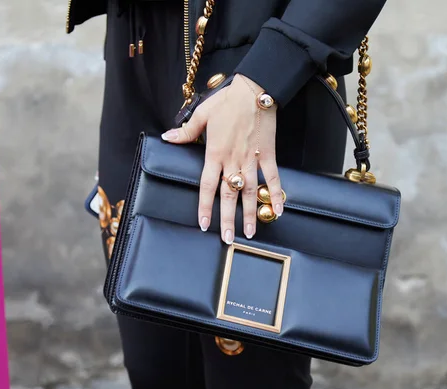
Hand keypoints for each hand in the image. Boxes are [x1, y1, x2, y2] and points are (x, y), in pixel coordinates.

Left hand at [161, 74, 282, 243]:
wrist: (255, 91)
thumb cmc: (227, 101)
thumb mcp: (202, 114)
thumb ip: (186, 132)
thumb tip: (168, 138)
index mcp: (215, 153)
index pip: (207, 186)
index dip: (205, 207)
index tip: (204, 224)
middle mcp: (233, 161)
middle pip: (229, 195)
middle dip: (228, 219)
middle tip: (229, 239)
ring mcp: (252, 160)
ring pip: (250, 192)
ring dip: (250, 213)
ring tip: (250, 233)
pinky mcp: (268, 155)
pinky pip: (273, 178)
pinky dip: (276, 194)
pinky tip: (278, 211)